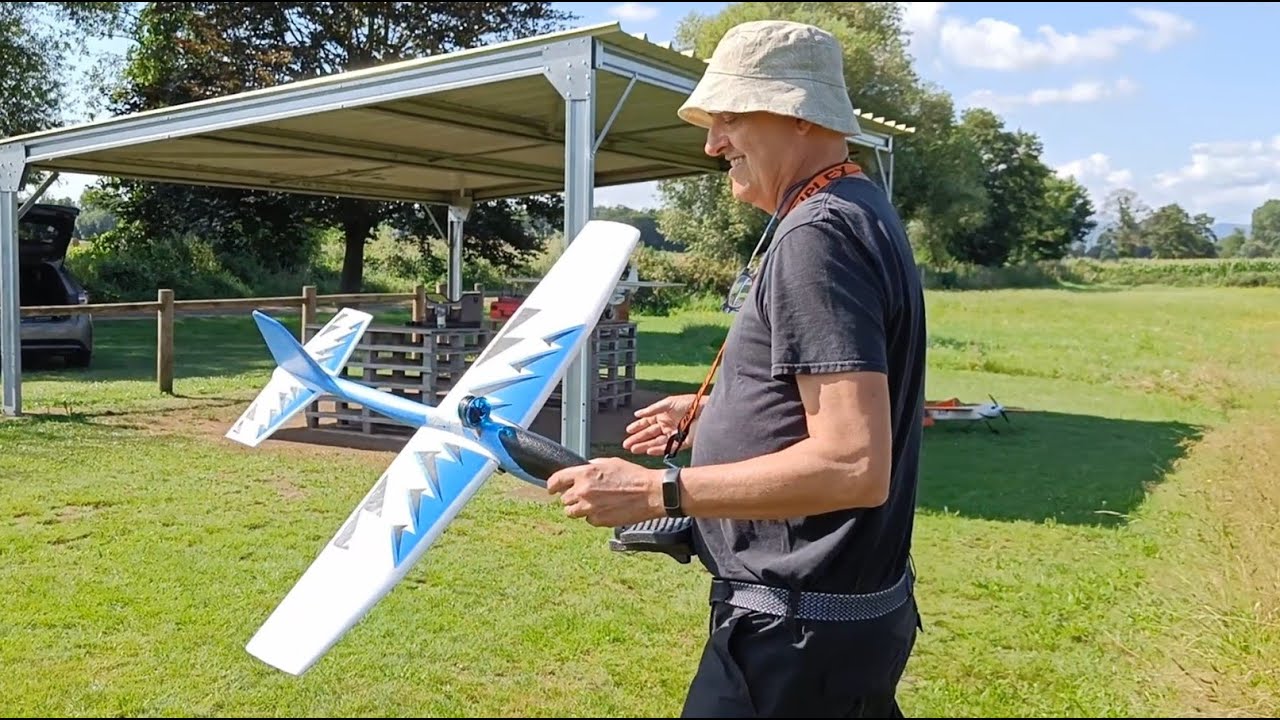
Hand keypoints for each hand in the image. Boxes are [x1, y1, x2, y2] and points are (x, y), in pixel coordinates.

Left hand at [546, 457, 663, 526]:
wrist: (649, 493)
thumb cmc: (633, 476)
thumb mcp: (609, 463)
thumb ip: (591, 467)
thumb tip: (581, 471)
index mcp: (585, 473)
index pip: (556, 480)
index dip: (552, 485)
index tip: (551, 489)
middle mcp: (583, 491)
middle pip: (564, 499)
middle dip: (571, 497)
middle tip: (584, 495)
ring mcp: (590, 507)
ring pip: (571, 512)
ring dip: (578, 508)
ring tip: (593, 504)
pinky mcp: (598, 520)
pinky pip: (588, 520)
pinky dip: (593, 516)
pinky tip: (605, 509)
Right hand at [622, 394, 699, 456]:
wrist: (707, 410)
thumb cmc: (690, 403)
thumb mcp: (668, 403)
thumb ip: (652, 410)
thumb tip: (637, 414)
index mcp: (663, 415)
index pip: (647, 422)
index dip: (637, 427)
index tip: (628, 431)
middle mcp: (667, 425)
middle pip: (649, 434)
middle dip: (638, 439)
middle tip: (626, 445)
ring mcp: (674, 434)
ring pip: (656, 442)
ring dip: (644, 446)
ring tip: (634, 450)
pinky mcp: (682, 442)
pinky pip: (668, 448)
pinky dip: (658, 450)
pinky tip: (649, 451)